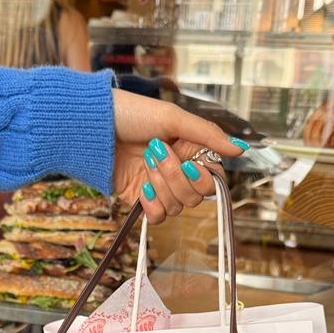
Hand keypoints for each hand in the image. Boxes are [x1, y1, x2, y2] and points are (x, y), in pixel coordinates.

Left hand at [112, 88, 247, 223]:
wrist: (93, 127)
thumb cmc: (131, 114)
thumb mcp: (173, 117)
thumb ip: (208, 135)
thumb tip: (240, 149)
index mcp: (190, 150)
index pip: (213, 178)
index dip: (205, 177)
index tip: (191, 164)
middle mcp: (179, 170)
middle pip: (196, 196)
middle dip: (176, 177)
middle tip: (156, 153)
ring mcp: (160, 187)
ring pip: (178, 206)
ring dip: (161, 184)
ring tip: (144, 162)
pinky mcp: (141, 201)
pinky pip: (158, 217)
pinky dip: (152, 205)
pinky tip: (141, 186)